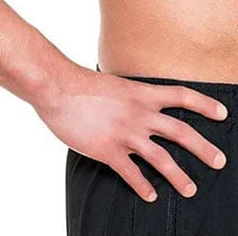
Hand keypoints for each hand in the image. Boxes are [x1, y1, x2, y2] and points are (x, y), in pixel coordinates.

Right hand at [34, 62, 228, 202]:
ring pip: (162, 159)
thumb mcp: (112, 83)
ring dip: (179, 176)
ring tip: (190, 189)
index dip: (205, 105)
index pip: (181, 96)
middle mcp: (138, 114)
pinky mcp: (107, 150)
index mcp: (140, 93)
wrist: (57, 87)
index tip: (222, 113)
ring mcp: (124, 134)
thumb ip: (126, 95)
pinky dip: (143, 187)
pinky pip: (131, 174)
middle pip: (180, 133)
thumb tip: (133, 101)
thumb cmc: (79, 82)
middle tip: (219, 161)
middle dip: (203, 148)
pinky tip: (149, 195)